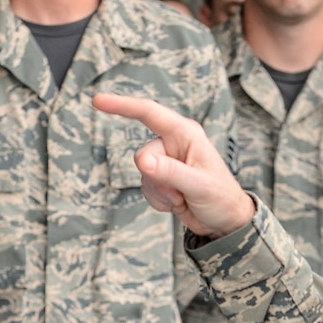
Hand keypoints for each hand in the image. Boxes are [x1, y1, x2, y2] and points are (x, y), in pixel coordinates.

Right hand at [91, 93, 254, 238]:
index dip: (122, 105)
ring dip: (160, 193)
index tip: (97, 100)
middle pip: (142, 154)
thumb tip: (142, 161)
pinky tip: (178, 204)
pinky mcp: (162, 179)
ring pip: (142, 175)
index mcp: (185, 133)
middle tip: (180, 193)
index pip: (149, 113)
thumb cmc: (221, 198)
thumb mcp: (198, 185)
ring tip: (183, 198)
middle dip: (157, 179)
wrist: (226, 222)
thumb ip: (170, 172)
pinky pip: (145, 188)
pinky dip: (158, 201)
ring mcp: (167, 162)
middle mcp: (174, 143)